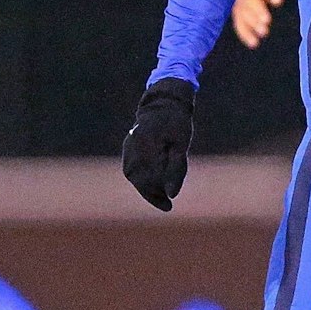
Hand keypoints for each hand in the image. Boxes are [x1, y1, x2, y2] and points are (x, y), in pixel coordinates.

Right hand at [122, 78, 194, 210]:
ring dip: (145, 187)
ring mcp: (128, 146)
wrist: (164, 102)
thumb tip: (172, 195)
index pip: (149, 182)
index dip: (158, 197)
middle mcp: (133, 148)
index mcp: (146, 148)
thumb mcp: (182, 146)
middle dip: (152, 194)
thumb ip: (177, 170)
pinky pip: (131, 167)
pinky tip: (151, 182)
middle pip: (139, 181)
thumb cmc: (177, 123)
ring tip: (160, 195)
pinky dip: (140, 177)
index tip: (169, 207)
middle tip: (166, 203)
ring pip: (133, 175)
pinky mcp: (128, 145)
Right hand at [231, 0, 305, 48]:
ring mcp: (242, 4)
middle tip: (267, 20)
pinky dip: (245, 34)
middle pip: (251, 0)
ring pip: (244, 13)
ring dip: (252, 23)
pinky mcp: (239, 15)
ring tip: (264, 31)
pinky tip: (254, 43)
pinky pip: (239, 24)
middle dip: (258, 10)